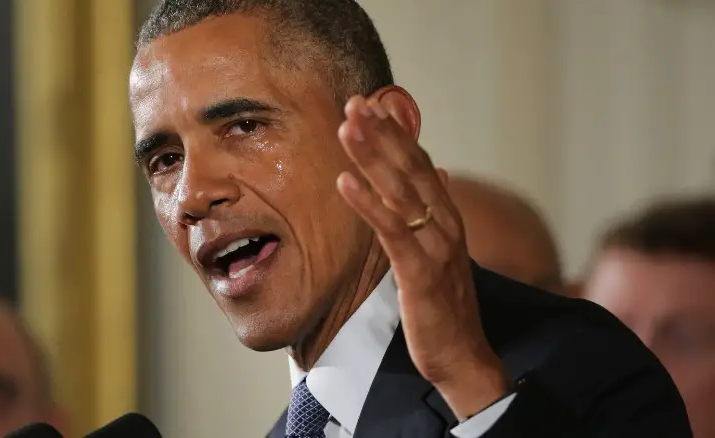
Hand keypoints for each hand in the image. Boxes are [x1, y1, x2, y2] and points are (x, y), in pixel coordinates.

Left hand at [336, 95, 511, 417]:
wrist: (464, 356)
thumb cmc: (446, 306)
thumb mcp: (441, 252)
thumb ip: (436, 210)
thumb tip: (438, 173)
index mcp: (447, 218)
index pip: (420, 165)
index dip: (397, 134)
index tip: (372, 105)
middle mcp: (445, 225)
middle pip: (411, 169)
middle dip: (382, 134)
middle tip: (355, 103)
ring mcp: (436, 247)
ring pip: (402, 192)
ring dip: (373, 157)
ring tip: (348, 127)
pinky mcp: (421, 273)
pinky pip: (392, 232)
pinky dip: (369, 204)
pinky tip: (346, 183)